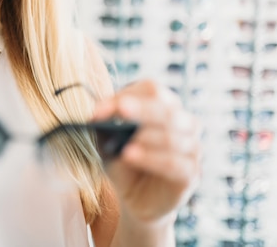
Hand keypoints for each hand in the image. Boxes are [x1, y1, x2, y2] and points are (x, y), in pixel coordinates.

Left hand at [92, 80, 201, 224]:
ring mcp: (191, 147)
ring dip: (147, 136)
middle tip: (121, 109)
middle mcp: (183, 122)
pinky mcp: (191, 173)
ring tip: (125, 143)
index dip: (128, 95)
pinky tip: (131, 155)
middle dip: (142, 109)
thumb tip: (99, 113)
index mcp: (163, 105)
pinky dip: (151, 158)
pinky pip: (175, 163)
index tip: (100, 109)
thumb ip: (104, 126)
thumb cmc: (124, 163)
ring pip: (172, 136)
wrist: (137, 199)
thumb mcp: (108, 142)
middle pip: (167, 109)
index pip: (152, 90)